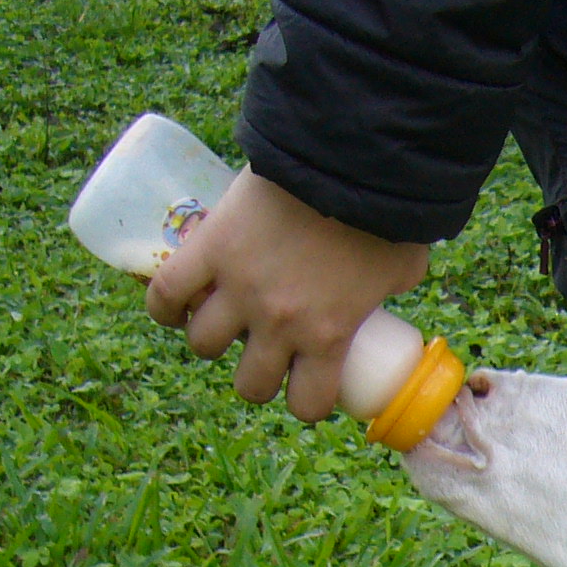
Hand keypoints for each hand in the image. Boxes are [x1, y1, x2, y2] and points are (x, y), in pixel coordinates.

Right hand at [145, 170, 430, 421]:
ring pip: (204, 344)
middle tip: (264, 351)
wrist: (344, 161)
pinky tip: (172, 307)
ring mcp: (239, 288)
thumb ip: (391, 288)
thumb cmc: (384, 214)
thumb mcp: (402, 268)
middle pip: (250, 384)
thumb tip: (389, 287)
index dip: (306, 400)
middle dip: (257, 376)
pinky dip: (164, 306)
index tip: (307, 383)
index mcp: (328, 336)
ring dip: (212, 339)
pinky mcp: (208, 249)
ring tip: (221, 321)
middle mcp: (278, 323)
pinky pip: (166, 293)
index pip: (306, 404)